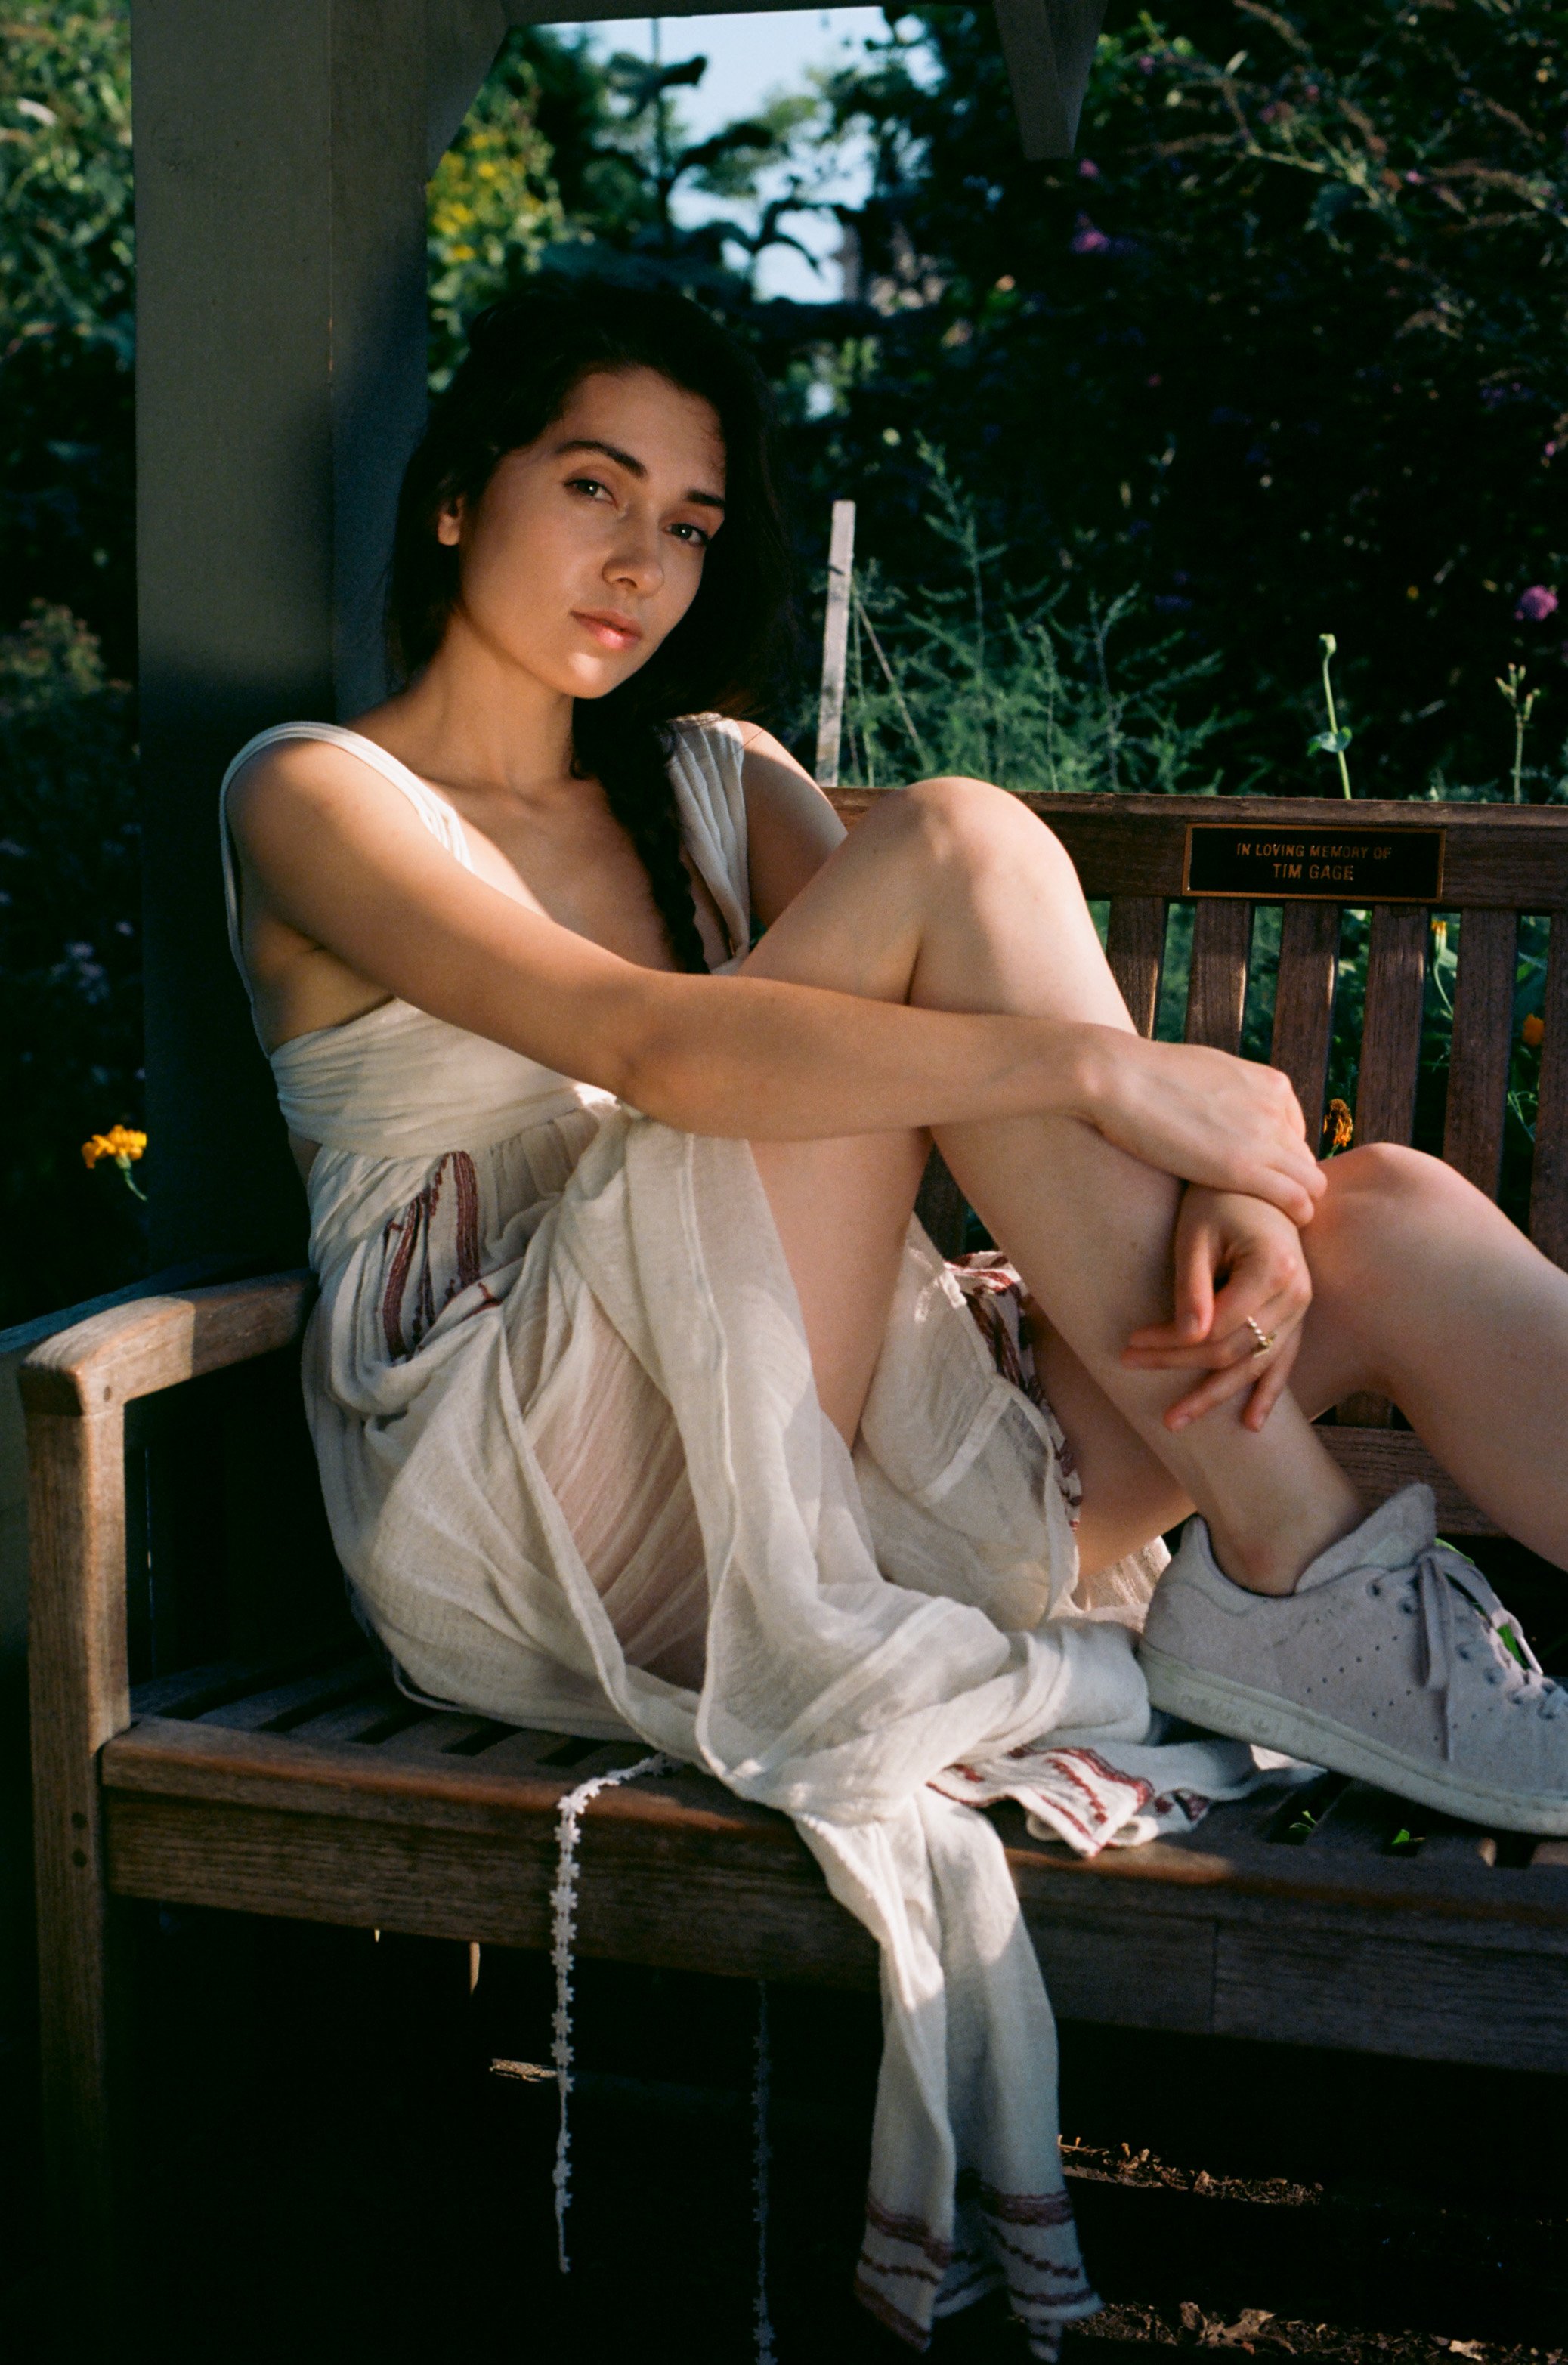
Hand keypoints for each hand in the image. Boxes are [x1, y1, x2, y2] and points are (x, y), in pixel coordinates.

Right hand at [1082, 1029, 1324, 1226]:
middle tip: (1263, 1207)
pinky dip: (1297, 1215)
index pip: (1295, 1133)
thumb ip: (1228, 1093)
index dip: (1278, 1159)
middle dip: (1290, 1181)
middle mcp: (1276, 1108)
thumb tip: (1219, 1108)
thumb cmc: (1145, 1076)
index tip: (1255, 1177)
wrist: (1119, 1077)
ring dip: (1299, 1202)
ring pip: (1310, 1181)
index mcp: (1271, 1084)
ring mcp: (1264, 1137)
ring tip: (1275, 1222)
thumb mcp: (1207, 1072)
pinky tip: (1282, 1226)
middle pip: (1304, 1158)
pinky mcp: (1244, 1167)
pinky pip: (1296, 1199)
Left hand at [1121, 1185, 1311, 1430]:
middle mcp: (1296, 1294)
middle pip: (1233, 1350)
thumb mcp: (1195, 1236)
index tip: (1130, 1344)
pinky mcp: (1297, 1314)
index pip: (1216, 1327)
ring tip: (1176, 1420)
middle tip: (1131, 1369)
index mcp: (1273, 1270)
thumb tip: (1188, 1340)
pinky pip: (1283, 1360)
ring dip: (1216, 1395)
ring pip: (1256, 1364)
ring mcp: (1302, 1307)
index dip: (1171, 1343)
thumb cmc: (1219, 1201)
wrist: (1259, 1183)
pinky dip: (1266, 1391)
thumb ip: (1193, 1288)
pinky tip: (1249, 1422)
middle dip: (1180, 1366)